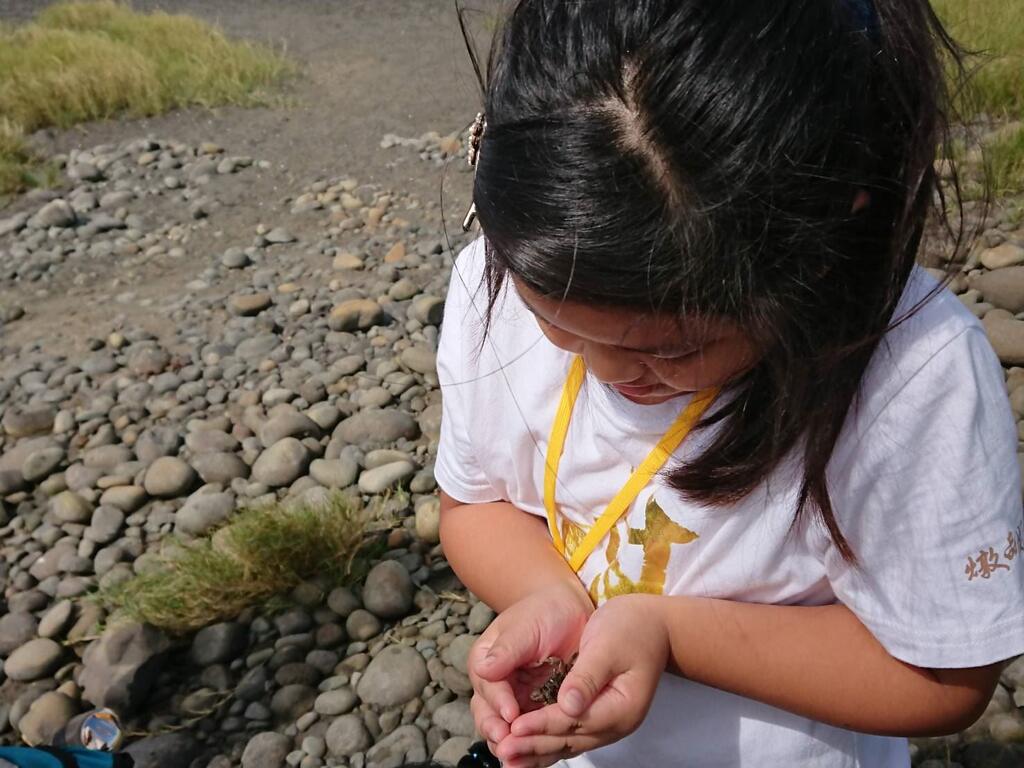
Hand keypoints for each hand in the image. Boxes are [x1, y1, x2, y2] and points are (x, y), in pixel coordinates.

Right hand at [468, 579, 593, 755]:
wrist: (571, 611)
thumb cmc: (545, 611)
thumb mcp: (526, 625)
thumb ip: (507, 650)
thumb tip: (484, 670)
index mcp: (486, 661)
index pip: (487, 687)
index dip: (498, 703)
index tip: (510, 715)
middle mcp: (495, 685)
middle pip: (488, 715)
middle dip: (497, 731)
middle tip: (510, 745)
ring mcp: (514, 700)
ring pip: (504, 730)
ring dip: (511, 745)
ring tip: (519, 761)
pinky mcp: (534, 710)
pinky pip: (528, 733)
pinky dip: (531, 746)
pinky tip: (536, 760)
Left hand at [495, 594, 669, 767]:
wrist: (654, 626)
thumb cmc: (632, 628)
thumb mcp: (608, 645)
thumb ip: (587, 676)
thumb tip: (567, 706)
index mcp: (621, 706)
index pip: (574, 721)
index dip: (542, 724)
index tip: (514, 728)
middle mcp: (615, 722)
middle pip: (569, 739)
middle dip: (533, 745)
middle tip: (503, 751)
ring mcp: (608, 722)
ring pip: (567, 744)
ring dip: (537, 751)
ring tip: (508, 758)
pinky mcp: (598, 716)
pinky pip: (569, 736)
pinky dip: (546, 743)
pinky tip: (526, 749)